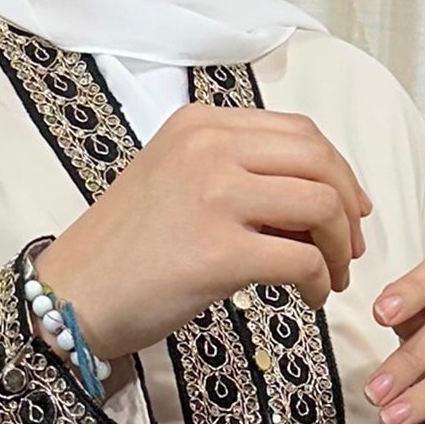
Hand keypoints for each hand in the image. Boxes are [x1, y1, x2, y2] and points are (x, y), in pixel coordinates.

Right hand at [34, 105, 370, 365]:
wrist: (73, 294)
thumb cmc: (124, 249)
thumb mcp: (176, 180)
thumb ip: (235, 173)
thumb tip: (310, 200)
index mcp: (200, 125)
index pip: (298, 131)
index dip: (338, 170)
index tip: (350, 207)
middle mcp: (209, 149)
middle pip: (319, 162)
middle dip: (349, 208)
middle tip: (351, 248)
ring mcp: (215, 197)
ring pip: (321, 206)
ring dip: (340, 248)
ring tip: (332, 277)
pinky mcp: (220, 253)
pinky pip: (302, 260)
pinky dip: (320, 282)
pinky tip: (311, 299)